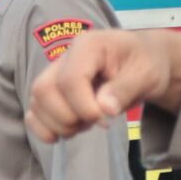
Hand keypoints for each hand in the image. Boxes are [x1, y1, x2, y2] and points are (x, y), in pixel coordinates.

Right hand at [25, 29, 180, 143]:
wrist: (145, 63)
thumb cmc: (146, 63)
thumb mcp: (147, 74)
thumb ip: (125, 89)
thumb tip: (104, 109)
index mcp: (88, 46)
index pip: (70, 79)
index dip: (84, 106)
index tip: (105, 119)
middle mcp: (65, 57)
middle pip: (44, 90)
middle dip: (67, 116)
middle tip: (95, 122)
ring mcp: (55, 74)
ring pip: (36, 102)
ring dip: (58, 124)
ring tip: (84, 125)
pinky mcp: (53, 91)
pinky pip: (34, 111)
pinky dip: (43, 127)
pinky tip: (65, 133)